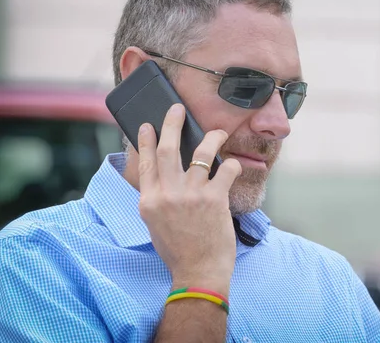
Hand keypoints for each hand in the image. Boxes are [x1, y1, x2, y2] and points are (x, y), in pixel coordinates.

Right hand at [137, 103, 241, 294]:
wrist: (198, 272)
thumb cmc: (178, 249)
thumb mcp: (156, 223)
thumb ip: (157, 197)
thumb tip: (164, 173)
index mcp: (149, 201)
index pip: (145, 163)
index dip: (147, 141)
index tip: (148, 125)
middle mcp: (167, 194)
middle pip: (167, 149)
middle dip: (172, 124)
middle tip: (177, 109)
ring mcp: (191, 195)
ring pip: (200, 152)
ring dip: (211, 137)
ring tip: (217, 132)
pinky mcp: (214, 198)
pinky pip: (226, 169)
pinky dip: (232, 163)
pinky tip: (234, 164)